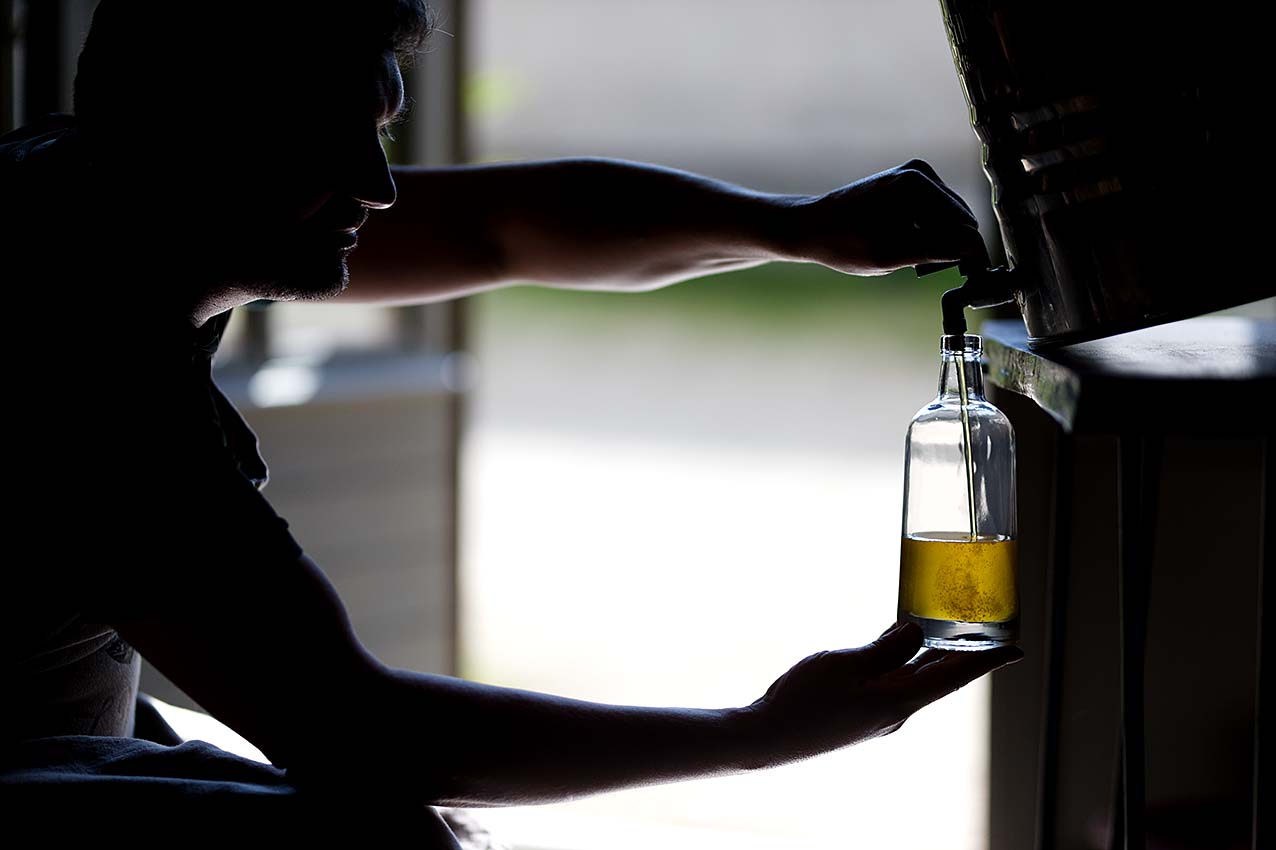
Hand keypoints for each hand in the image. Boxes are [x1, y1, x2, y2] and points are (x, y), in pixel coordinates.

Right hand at [733, 622, 1020, 769]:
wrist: (766, 738)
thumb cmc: (804, 701)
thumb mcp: (846, 663)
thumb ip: (885, 648)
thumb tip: (916, 630)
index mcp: (899, 701)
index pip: (954, 677)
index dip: (987, 662)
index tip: (1017, 650)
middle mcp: (895, 712)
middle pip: (938, 677)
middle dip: (960, 653)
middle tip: (981, 628)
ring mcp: (877, 716)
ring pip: (912, 680)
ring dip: (929, 656)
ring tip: (943, 630)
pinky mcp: (859, 714)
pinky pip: (891, 684)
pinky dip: (901, 664)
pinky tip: (894, 648)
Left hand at [787, 160, 988, 275]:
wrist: (811, 227)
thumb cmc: (842, 243)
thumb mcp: (889, 254)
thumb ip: (934, 250)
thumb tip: (973, 249)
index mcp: (917, 183)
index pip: (963, 225)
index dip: (971, 256)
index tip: (972, 280)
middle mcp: (921, 172)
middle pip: (960, 221)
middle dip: (952, 248)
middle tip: (925, 270)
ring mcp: (917, 176)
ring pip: (949, 220)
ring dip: (938, 243)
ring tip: (909, 259)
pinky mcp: (912, 185)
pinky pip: (935, 216)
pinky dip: (927, 234)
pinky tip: (905, 246)